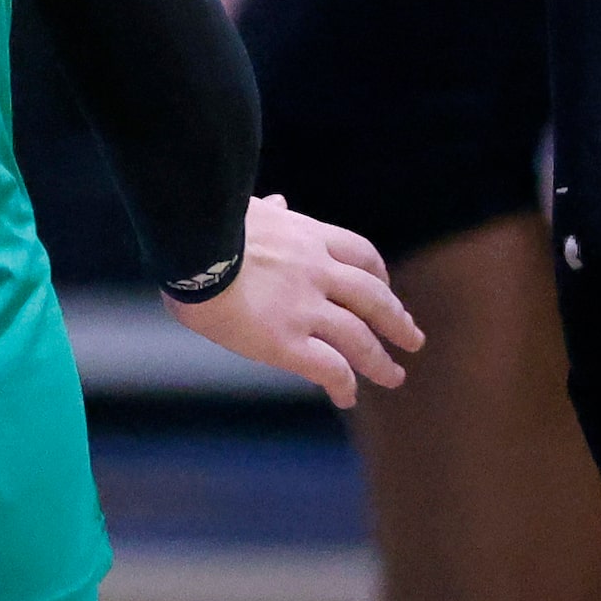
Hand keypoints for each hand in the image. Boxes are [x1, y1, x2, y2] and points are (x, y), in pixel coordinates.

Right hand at [168, 194, 424, 407]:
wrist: (187, 248)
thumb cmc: (201, 226)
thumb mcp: (242, 210)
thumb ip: (266, 212)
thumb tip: (277, 202)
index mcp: (305, 237)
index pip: (359, 254)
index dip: (378, 274)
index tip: (384, 285)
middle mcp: (316, 272)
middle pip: (373, 298)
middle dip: (397, 320)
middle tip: (412, 338)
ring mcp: (304, 308)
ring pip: (359, 338)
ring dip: (380, 361)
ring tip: (393, 377)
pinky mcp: (285, 342)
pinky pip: (327, 368)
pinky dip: (343, 384)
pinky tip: (346, 397)